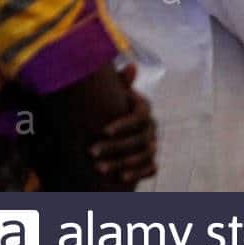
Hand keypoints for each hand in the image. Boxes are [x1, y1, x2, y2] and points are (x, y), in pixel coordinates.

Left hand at [90, 64, 156, 185]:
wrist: (110, 132)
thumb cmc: (107, 110)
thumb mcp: (111, 96)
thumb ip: (119, 83)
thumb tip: (131, 67)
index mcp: (143, 109)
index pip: (140, 116)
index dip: (124, 124)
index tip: (104, 131)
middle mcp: (151, 127)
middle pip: (140, 138)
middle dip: (116, 147)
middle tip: (92, 152)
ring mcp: (152, 145)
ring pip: (144, 154)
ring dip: (124, 162)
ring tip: (100, 169)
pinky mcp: (149, 162)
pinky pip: (150, 168)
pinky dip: (138, 173)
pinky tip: (121, 178)